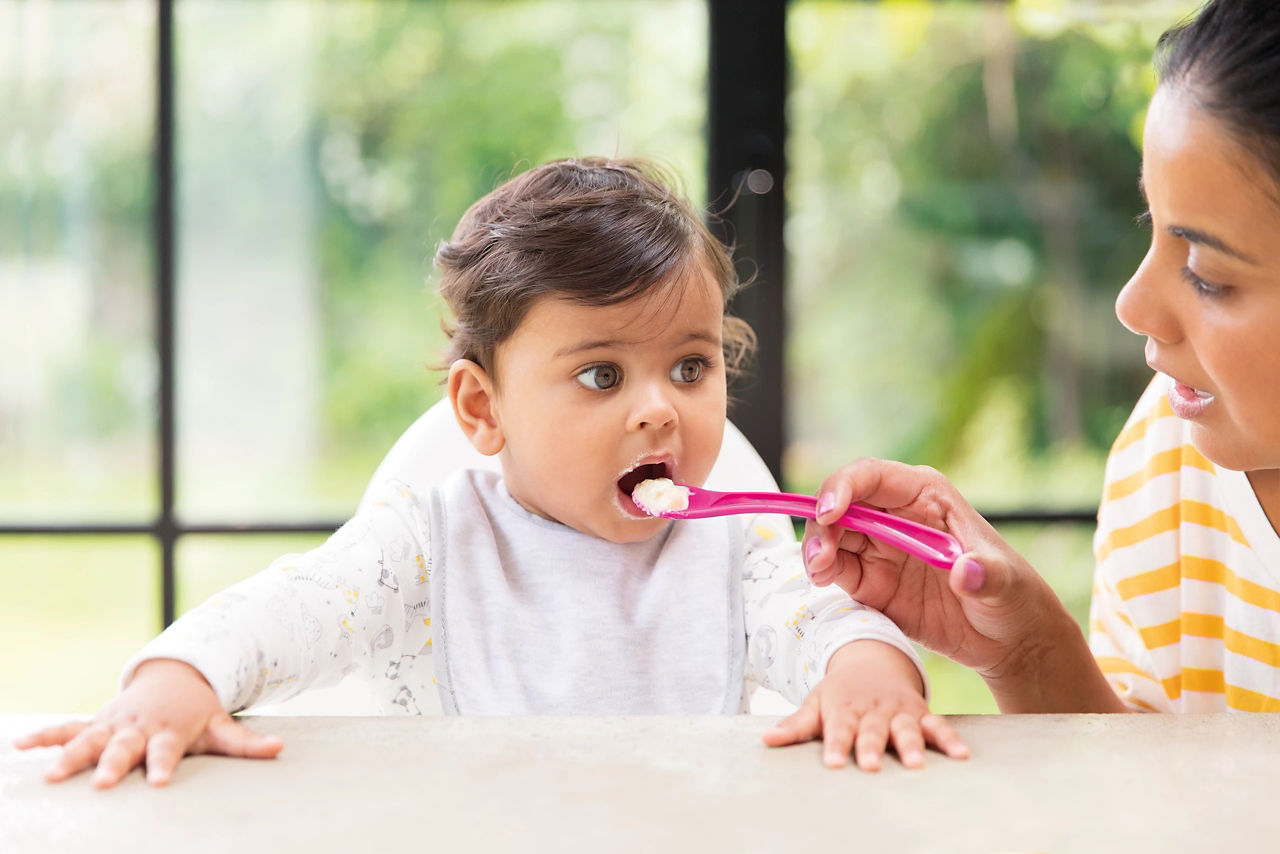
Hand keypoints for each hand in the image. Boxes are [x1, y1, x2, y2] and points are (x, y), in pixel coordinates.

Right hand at [12, 658, 282, 787]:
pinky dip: (44, 736)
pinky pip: (66, 729)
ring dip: (69, 755)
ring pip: (89, 739)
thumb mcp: (221, 725)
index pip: (167, 751)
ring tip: (52, 774)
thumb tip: (279, 750)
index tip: (161, 782)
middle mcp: (138, 727)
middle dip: (113, 764)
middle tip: (101, 783)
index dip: (165, 765)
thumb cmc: (198, 712)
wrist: (175, 677)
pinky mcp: (96, 722)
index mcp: (169, 731)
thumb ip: (246, 743)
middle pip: (124, 747)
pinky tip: (20, 746)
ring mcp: (114, 723)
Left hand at [761, 641, 966, 769]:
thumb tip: (765, 742)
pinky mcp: (921, 713)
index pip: (838, 729)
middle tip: (872, 765)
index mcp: (844, 707)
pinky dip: (950, 739)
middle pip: (872, 730)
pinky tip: (962, 755)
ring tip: (916, 764)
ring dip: (912, 745)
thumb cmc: (839, 693)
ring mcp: (899, 711)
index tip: (834, 763)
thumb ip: (795, 725)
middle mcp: (873, 709)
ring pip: (906, 728)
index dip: (836, 745)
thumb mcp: (816, 702)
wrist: (872, 660)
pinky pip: (938, 725)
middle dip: (872, 746)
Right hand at [802, 458, 1121, 712]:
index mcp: (925, 496)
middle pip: (842, 504)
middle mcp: (895, 516)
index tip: (830, 512)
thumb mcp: (1006, 583)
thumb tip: (966, 571)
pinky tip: (823, 581)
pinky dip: (823, 572)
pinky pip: (837, 569)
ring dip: (818, 548)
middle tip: (821, 556)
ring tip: (820, 572)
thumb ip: (987, 575)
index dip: (843, 487)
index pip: (872, 476)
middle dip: (822, 523)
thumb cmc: (1013, 597)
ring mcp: (880, 549)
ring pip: (832, 535)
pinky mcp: (871, 582)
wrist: (1008, 640)